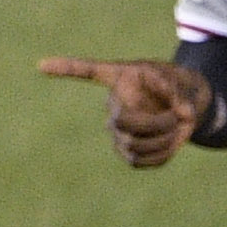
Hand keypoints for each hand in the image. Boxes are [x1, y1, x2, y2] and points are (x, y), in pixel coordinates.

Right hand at [38, 55, 212, 167]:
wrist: (186, 108)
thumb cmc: (177, 86)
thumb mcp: (180, 79)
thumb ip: (181, 92)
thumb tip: (184, 114)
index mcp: (118, 80)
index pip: (87, 71)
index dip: (65, 68)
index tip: (39, 65)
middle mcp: (113, 108)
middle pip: (125, 123)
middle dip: (159, 121)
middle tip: (180, 114)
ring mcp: (119, 134)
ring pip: (135, 146)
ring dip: (166, 138)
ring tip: (179, 127)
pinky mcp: (130, 155)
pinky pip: (143, 162)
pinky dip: (165, 154)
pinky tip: (173, 142)